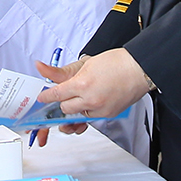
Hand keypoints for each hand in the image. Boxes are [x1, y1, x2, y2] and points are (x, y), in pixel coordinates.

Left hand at [34, 50, 151, 120]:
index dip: (47, 96)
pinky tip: (94, 99)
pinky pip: (91, 117)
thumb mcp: (85, 63)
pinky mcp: (108, 115)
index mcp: (82, 84)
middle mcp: (90, 100)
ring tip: (84, 95)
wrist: (139, 69)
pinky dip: (89, 110)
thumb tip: (41, 67)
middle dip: (63, 101)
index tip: (43, 97)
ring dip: (76, 107)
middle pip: (65, 108)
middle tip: (67, 93)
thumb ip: (61, 71)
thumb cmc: (116, 63)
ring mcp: (100, 109)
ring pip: (77, 115)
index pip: (57, 94)